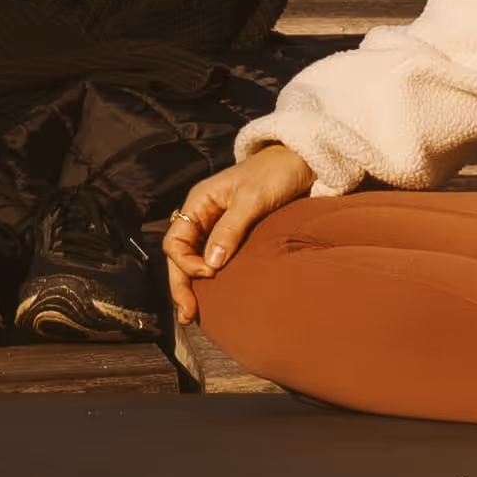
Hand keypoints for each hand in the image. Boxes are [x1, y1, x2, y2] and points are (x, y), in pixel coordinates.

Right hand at [163, 146, 321, 298]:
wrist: (300, 161)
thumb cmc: (275, 173)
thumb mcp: (252, 199)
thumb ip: (230, 229)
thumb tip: (210, 264)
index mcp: (199, 202)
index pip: (176, 240)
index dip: (185, 262)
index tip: (208, 274)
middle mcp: (202, 216)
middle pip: (180, 255)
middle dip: (181, 285)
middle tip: (188, 315)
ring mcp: (216, 225)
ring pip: (194, 259)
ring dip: (192, 285)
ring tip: (194, 313)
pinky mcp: (233, 233)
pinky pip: (212, 258)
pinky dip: (209, 278)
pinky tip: (212, 295)